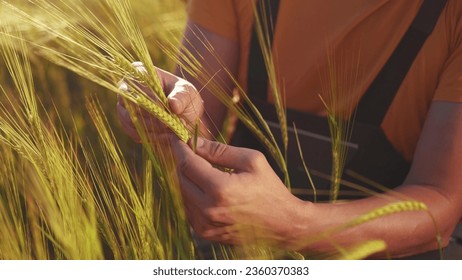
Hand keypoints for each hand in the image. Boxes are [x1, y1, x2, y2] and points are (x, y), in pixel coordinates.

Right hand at [117, 62, 203, 141]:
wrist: (183, 114)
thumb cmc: (184, 97)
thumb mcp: (187, 93)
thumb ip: (181, 97)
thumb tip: (172, 104)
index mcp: (140, 72)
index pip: (138, 85)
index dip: (151, 100)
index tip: (168, 111)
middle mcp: (126, 88)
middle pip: (131, 104)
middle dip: (152, 117)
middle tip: (171, 126)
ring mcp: (124, 107)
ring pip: (131, 120)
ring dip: (152, 129)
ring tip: (172, 132)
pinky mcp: (127, 124)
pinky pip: (133, 132)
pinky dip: (150, 137)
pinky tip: (166, 137)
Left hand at [171, 136, 309, 247]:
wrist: (282, 224)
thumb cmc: (269, 189)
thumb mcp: (252, 161)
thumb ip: (221, 151)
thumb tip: (196, 143)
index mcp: (221, 189)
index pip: (187, 164)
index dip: (180, 148)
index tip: (178, 137)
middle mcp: (208, 210)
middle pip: (179, 179)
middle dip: (182, 162)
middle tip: (190, 150)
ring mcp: (205, 225)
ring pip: (181, 194)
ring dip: (186, 179)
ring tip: (201, 168)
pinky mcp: (205, 233)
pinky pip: (187, 208)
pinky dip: (191, 195)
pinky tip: (205, 187)